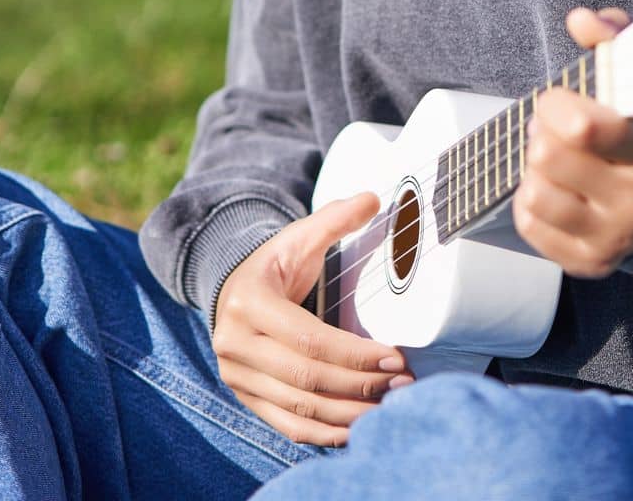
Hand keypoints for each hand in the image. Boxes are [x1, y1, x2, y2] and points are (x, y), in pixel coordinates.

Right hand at [212, 192, 414, 446]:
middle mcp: (235, 344)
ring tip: (389, 406)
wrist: (230, 290)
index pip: (308, 339)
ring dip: (348, 414)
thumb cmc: (274, 264)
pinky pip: (287, 426)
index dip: (354, 354)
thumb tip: (373, 198)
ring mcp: (237, 377)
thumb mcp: (298, 237)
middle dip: (360, 385)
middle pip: (306, 378)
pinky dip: (323, 434)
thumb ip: (334, 218)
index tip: (395, 356)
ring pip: (298, 409)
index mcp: (248, 302)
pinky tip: (358, 428)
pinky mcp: (245, 398)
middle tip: (402, 383)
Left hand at [511, 7, 632, 279]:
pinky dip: (532, 201)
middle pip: (546, 156)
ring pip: (533, 191)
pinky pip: (530, 224)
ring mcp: (613, 236)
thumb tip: (581, 19)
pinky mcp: (589, 263)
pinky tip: (556, 189)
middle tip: (555, 129)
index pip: (583, 128)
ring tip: (556, 160)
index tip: (558, 99)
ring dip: (535, 170)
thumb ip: (610, 40)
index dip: (555, 105)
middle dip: (542, 133)